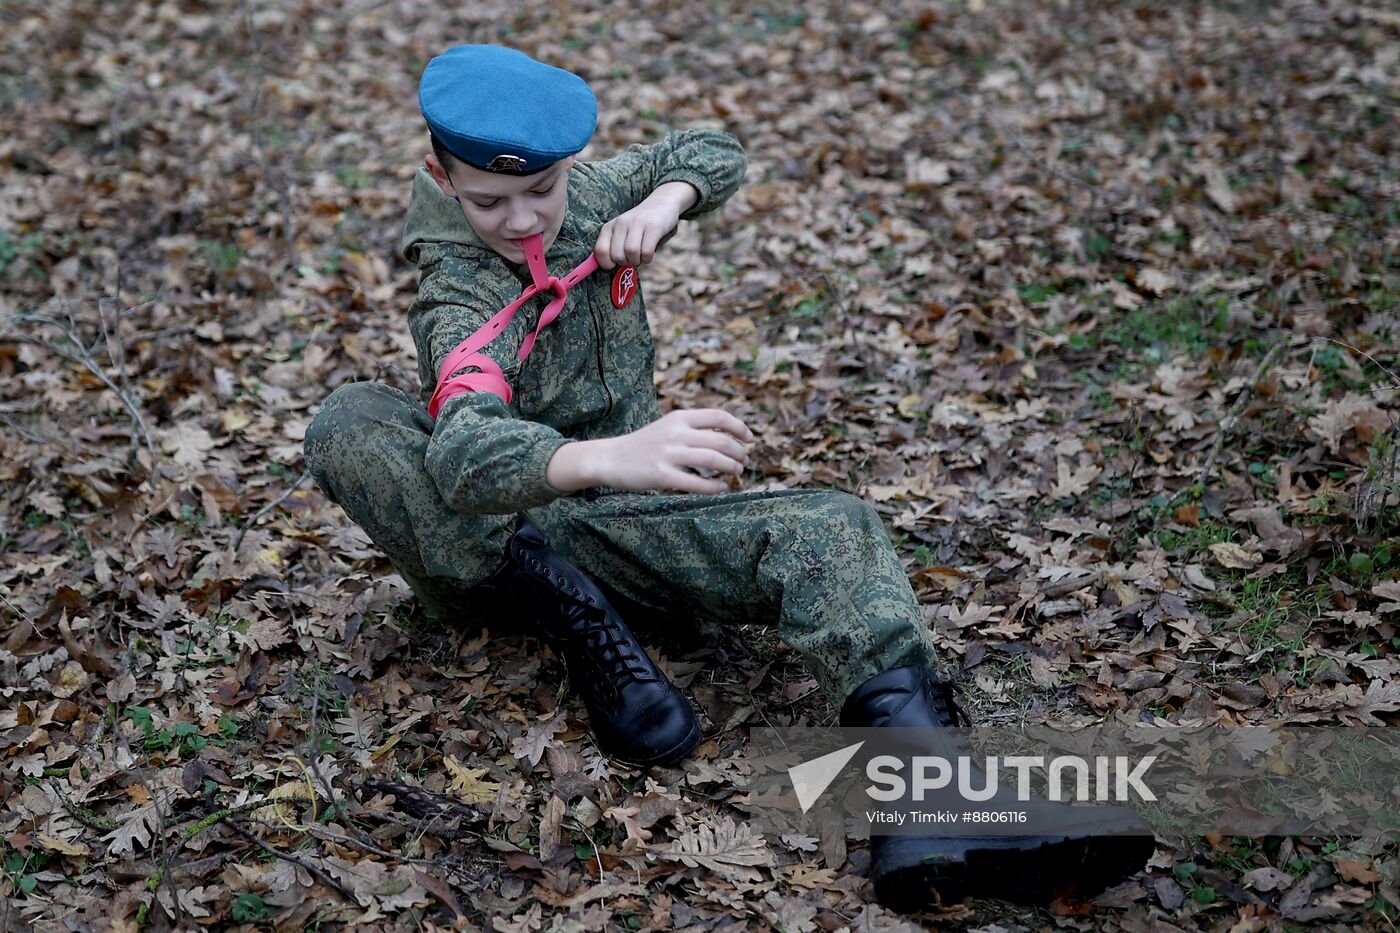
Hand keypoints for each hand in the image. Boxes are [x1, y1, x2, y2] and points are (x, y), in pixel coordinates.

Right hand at [592, 409, 753, 493]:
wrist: (610, 458)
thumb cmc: (644, 444)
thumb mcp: (668, 426)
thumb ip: (693, 428)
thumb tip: (729, 437)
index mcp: (679, 417)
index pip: (719, 417)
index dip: (739, 427)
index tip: (749, 439)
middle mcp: (676, 433)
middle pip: (721, 441)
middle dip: (739, 453)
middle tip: (744, 461)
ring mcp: (668, 454)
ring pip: (713, 461)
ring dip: (731, 468)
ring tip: (737, 473)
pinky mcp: (662, 475)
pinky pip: (697, 483)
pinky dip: (715, 487)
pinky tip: (721, 487)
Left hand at [593, 181, 697, 269]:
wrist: (661, 204)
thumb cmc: (638, 226)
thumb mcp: (621, 233)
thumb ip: (610, 248)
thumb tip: (601, 267)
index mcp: (609, 227)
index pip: (600, 251)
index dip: (607, 264)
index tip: (615, 264)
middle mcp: (621, 223)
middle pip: (617, 255)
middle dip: (625, 263)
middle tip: (631, 258)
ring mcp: (637, 223)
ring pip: (631, 253)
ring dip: (637, 261)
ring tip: (640, 256)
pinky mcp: (653, 226)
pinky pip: (647, 251)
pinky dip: (648, 258)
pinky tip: (649, 254)